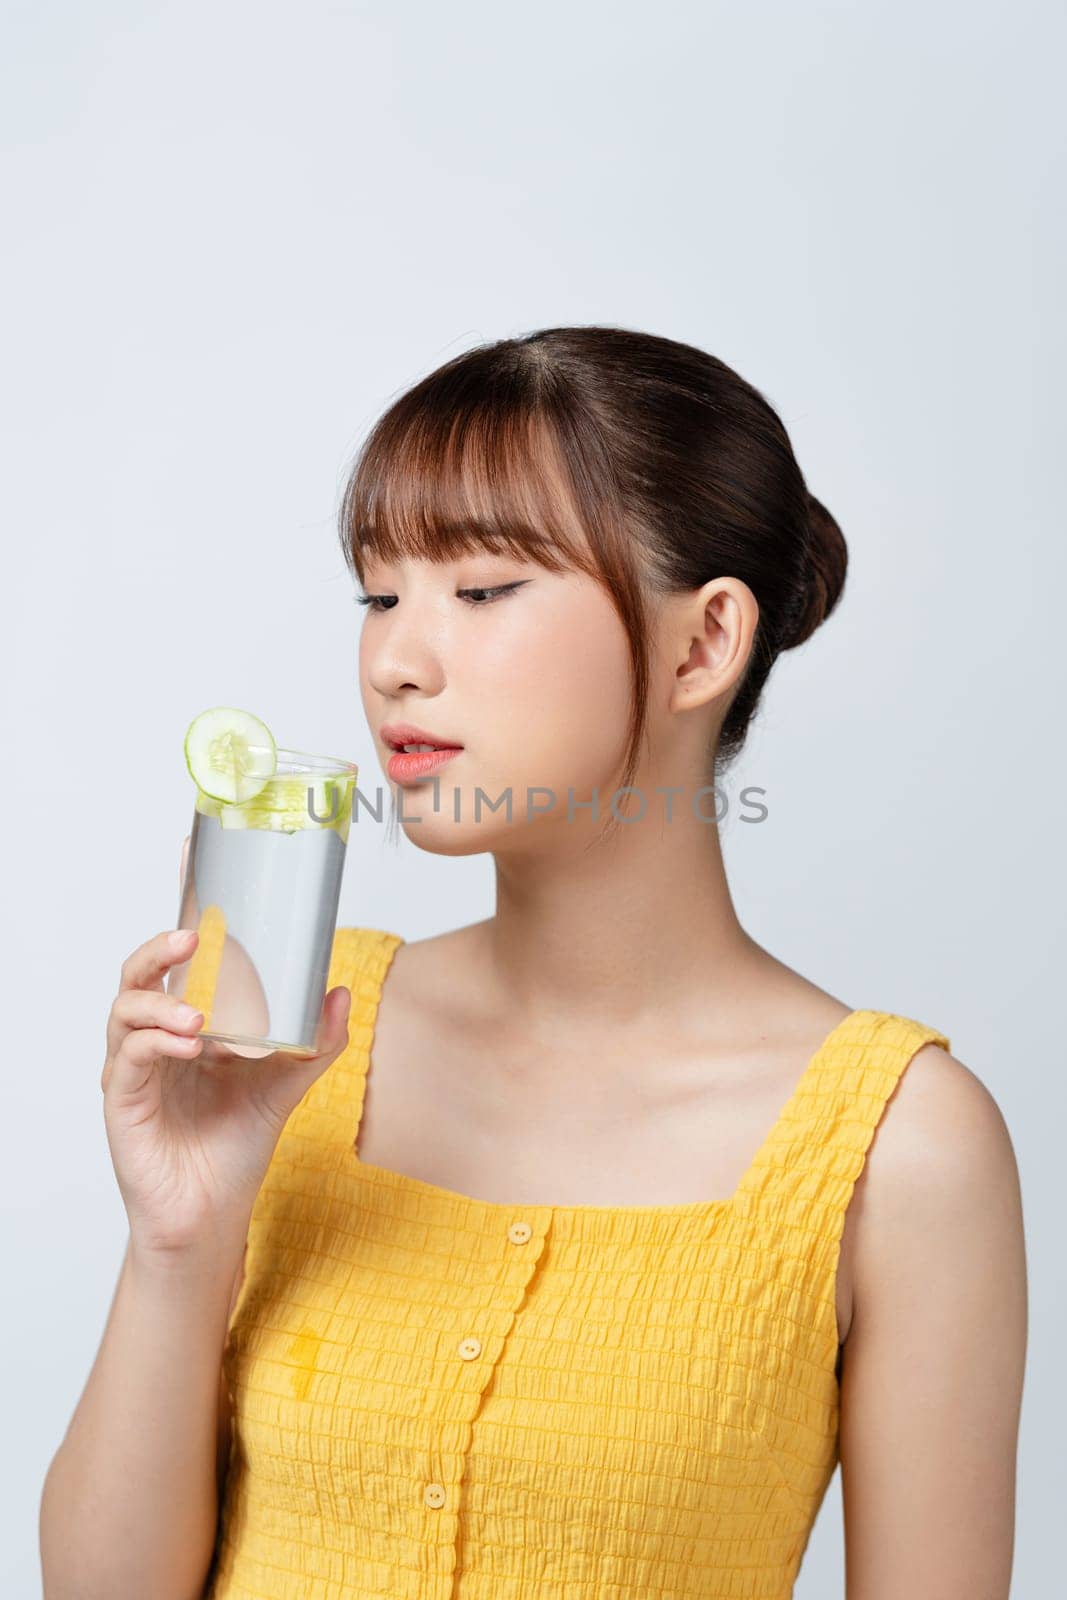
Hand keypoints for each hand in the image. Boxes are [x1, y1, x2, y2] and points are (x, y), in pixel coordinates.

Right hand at [100, 836, 350, 1260]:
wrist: (212, 1217)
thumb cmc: (236, 1145)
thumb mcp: (287, 1084)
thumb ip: (316, 1041)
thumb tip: (343, 991)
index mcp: (191, 1018)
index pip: (180, 956)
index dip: (181, 904)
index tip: (191, 854)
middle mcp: (156, 1035)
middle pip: (140, 970)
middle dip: (161, 945)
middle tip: (193, 936)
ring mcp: (135, 1066)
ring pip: (126, 1008)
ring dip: (161, 1000)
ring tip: (200, 1013)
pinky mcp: (123, 1102)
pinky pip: (130, 1058)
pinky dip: (156, 1042)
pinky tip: (190, 1044)